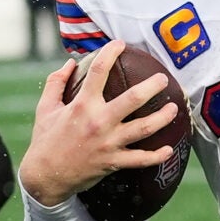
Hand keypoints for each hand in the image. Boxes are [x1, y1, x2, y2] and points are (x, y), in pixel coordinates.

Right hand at [16, 40, 177, 205]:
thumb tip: (69, 62)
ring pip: (143, 129)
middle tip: (163, 79)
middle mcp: (98, 122)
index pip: (98, 71)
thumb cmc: (46, 139)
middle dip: (151, 86)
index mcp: (81, 105)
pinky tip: (168, 150)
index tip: (120, 44)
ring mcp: (108, 143)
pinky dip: (156, 156)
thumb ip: (56, 82)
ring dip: (162, 118)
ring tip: (174, 108)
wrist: (45, 176)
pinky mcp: (112, 162)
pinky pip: (140, 160)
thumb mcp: (45, 108)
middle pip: (132, 99)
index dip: (110, 52)